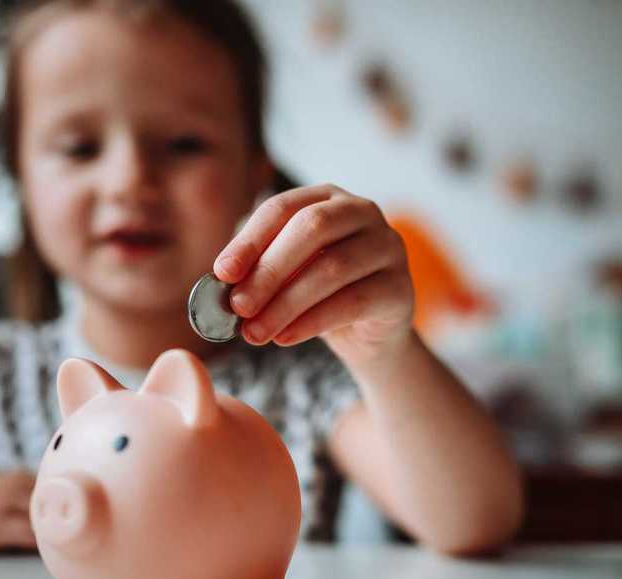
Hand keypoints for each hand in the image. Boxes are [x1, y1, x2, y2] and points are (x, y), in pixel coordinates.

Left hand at [213, 184, 414, 367]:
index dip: (250, 240)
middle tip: (238, 306)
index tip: (222, 273)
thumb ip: (257, 270)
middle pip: (312, 228)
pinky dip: (312, 322)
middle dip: (268, 270)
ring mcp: (388, 247)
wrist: (369, 334)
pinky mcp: (400, 287)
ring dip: (285, 304)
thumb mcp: (285, 276)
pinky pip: (353, 302)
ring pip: (332, 268)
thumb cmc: (319, 295)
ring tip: (254, 332)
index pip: (282, 208)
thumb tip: (221, 283)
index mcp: (326, 198)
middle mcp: (362, 212)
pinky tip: (285, 338)